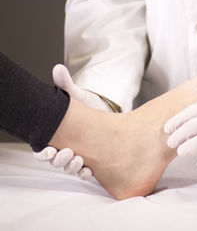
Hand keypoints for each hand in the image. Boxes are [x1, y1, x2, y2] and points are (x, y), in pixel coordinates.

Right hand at [33, 64, 100, 179]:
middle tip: (67, 153)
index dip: (42, 153)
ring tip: (78, 160)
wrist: (109, 114)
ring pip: (69, 168)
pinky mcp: (93, 160)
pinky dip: (85, 174)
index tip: (48, 150)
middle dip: (58, 160)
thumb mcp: (76, 95)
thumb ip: (65, 85)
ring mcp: (78, 155)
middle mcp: (65, 148)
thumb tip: (58, 68)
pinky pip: (85, 173)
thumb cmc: (88, 106)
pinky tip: (89, 170)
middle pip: (55, 162)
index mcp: (56, 136)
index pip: (42, 149)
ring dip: (71, 167)